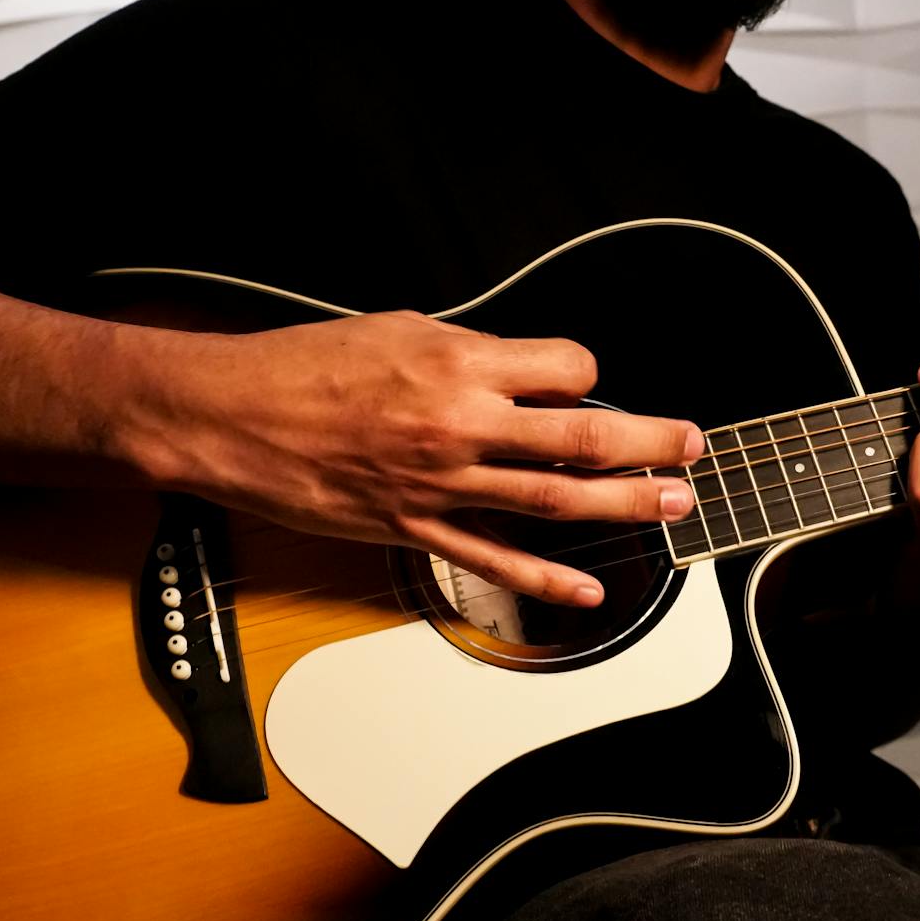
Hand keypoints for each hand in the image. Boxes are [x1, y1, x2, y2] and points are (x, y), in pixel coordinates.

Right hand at [134, 310, 703, 606]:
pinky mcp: (413, 527)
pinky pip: (493, 560)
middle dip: (650, 440)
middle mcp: (459, 423)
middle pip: (582, 435)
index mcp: (456, 360)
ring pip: (554, 498)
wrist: (227, 414)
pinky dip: (546, 581)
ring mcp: (440, 482)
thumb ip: (464, 351)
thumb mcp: (393, 327)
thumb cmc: (299, 365)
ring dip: (623, 503)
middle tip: (692, 445)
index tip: (592, 382)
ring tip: (672, 504)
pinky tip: (587, 593)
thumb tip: (516, 367)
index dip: (590, 374)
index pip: (564, 367)